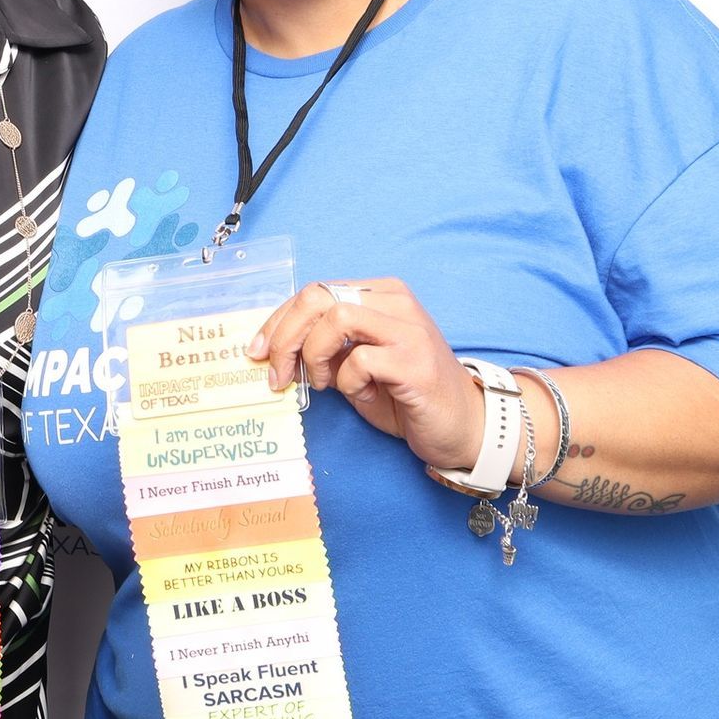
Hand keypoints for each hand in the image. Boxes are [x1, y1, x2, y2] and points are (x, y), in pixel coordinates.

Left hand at [248, 279, 483, 473]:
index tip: (256, 352)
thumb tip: (271, 350)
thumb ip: (324, 348)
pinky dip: (347, 382)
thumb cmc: (405, 396)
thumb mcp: (355, 366)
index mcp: (378, 294)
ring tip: (321, 384)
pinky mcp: (415, 361)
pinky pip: (359, 361)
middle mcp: (394, 302)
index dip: (277, 321)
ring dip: (314, 356)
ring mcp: (407, 329)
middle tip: (276, 374)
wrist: (463, 426)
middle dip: (284, 336)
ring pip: (336, 318)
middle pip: (318, 297)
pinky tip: (362, 394)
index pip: (312, 292)